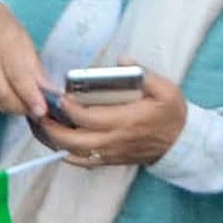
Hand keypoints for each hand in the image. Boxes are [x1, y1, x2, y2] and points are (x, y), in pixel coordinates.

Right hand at [0, 0, 49, 121]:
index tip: (41, 108)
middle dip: (19, 106)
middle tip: (32, 110)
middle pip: (2, 90)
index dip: (31, 96)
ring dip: (5, 105)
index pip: (19, 76)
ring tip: (18, 105)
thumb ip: (35, 68)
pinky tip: (0, 97)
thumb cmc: (2, 27)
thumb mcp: (25, 41)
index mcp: (6, 41)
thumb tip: (49, 92)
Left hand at [36, 66, 187, 168]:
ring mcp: (112, 153)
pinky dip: (67, 155)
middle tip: (38, 112)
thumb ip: (145, 73)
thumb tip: (123, 60)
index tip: (57, 97)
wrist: (184, 143)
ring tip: (40, 125)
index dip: (68, 108)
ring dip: (54, 141)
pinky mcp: (112, 160)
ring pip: (75, 154)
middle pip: (74, 141)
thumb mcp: (167, 90)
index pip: (87, 118)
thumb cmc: (172, 114)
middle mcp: (115, 140)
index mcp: (125, 121)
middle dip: (51, 128)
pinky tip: (56, 143)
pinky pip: (84, 162)